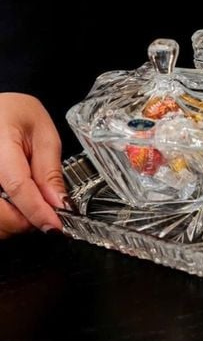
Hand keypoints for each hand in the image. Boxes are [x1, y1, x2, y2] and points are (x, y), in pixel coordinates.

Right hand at [0, 93, 65, 237]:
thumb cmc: (18, 114)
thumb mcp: (44, 135)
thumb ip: (49, 171)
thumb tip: (59, 204)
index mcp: (0, 146)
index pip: (18, 187)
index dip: (38, 212)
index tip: (56, 227)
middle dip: (26, 222)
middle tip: (49, 216)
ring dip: (13, 223)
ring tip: (33, 210)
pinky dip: (4, 218)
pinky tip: (17, 207)